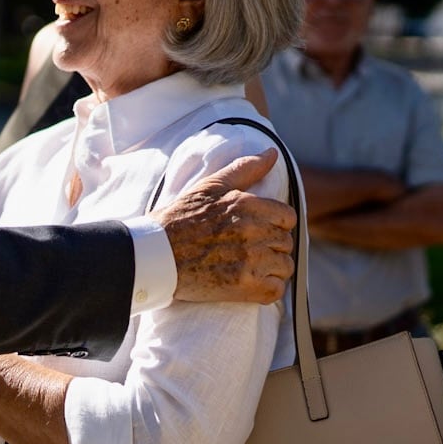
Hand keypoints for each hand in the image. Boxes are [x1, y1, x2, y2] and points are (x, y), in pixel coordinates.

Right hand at [157, 150, 295, 303]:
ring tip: (250, 265)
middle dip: (272, 244)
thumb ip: (245, 169)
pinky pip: (276, 290)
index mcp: (246, 205)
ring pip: (284, 266)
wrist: (154, 255)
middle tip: (249, 248)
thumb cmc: (179, 218)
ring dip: (272, 267)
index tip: (259, 228)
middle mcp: (252, 232)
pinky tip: (250, 281)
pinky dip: (267, 288)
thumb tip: (272, 154)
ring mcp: (250, 261)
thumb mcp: (209, 186)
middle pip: (286, 241)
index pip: (288, 216)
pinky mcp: (244, 287)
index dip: (276, 222)